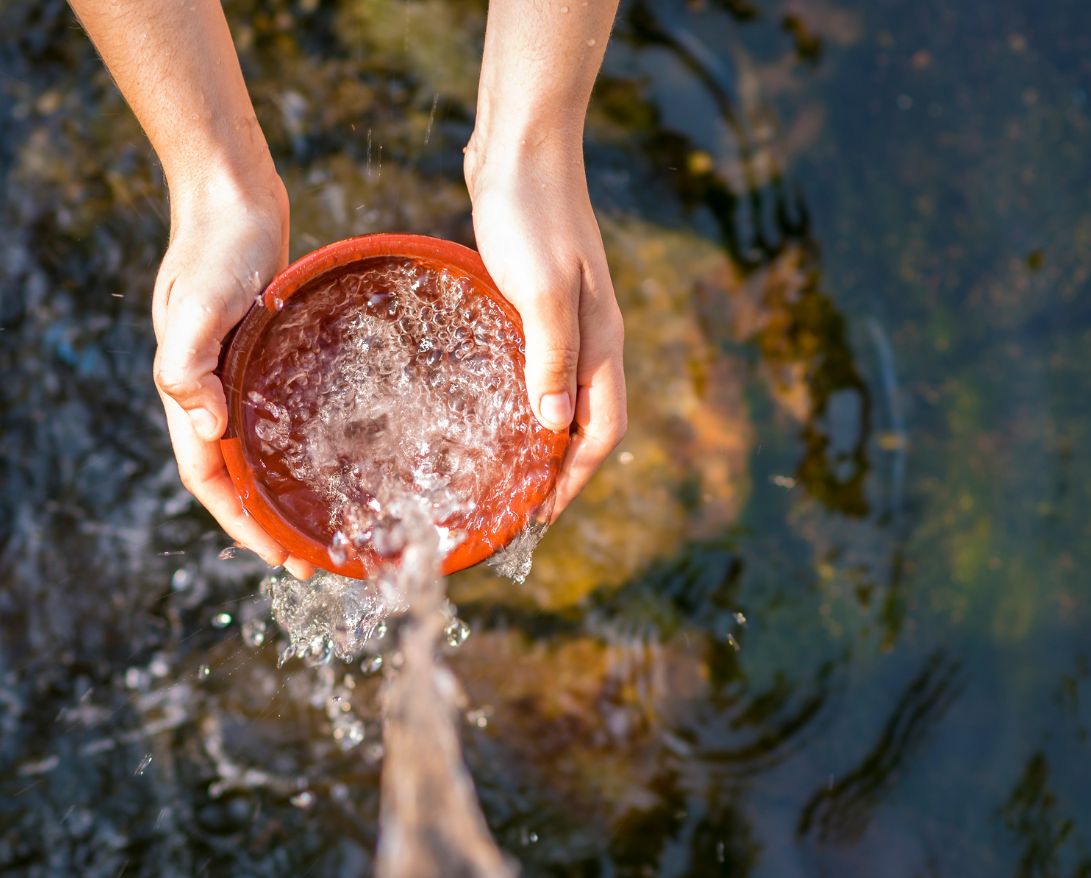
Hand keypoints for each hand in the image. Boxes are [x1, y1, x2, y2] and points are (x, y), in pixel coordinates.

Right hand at [152, 173, 312, 574]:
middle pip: (233, 475)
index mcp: (188, 389)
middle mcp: (209, 390)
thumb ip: (188, 365)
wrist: (230, 193)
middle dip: (267, 523)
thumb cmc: (215, 245)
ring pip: (255, 449)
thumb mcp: (198, 304)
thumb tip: (206, 430)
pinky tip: (330, 454)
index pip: (209, 477)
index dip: (240, 522)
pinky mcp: (261, 352)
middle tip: (313, 560)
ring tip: (323, 522)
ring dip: (281, 490)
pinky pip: (275, 414)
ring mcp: (234, 372)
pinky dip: (295, 445)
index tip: (278, 557)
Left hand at [467, 141, 627, 521]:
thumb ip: (550, 356)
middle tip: (516, 509)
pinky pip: (538, 367)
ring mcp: (566, 319)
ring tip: (503, 474)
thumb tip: (553, 427)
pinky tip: (488, 407)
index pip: (601, 431)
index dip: (574, 479)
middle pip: (586, 424)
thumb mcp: (539, 288)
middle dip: (560, 472)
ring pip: (562, 397)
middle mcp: (591, 337)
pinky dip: (522, 399)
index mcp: (600, 341)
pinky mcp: (537, 301)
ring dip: (541, 440)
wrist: (521, 146)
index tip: (539, 517)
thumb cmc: (530, 213)